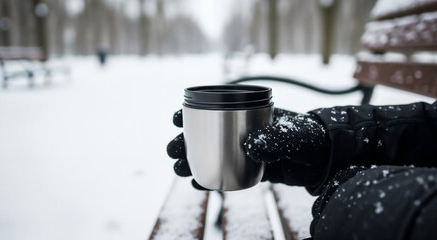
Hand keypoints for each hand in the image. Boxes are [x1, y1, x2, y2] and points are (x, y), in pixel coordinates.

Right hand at [167, 108, 328, 188]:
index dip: (193, 111)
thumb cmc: (311, 136)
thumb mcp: (295, 134)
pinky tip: (198, 183)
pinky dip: (211, 178)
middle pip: (206, 132)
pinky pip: (225, 172)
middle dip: (185, 140)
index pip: (215, 107)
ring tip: (179, 168)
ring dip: (192, 159)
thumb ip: (275, 138)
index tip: (176, 117)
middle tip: (172, 149)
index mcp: (249, 112)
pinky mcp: (250, 167)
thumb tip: (249, 145)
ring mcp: (244, 149)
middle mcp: (242, 129)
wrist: (325, 158)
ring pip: (211, 153)